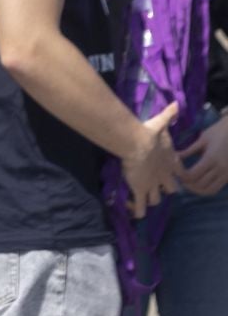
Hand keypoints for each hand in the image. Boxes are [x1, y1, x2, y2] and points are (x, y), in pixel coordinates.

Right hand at [123, 101, 184, 218]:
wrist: (137, 143)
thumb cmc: (149, 133)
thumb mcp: (161, 123)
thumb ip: (169, 115)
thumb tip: (176, 103)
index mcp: (171, 162)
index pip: (180, 174)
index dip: (177, 176)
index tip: (172, 176)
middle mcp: (164, 176)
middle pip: (171, 190)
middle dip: (164, 189)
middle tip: (155, 187)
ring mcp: (153, 185)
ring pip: (156, 200)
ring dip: (150, 200)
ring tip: (141, 200)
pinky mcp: (141, 190)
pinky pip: (141, 206)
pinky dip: (138, 211)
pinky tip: (134, 212)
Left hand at [177, 116, 227, 196]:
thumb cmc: (220, 131)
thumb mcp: (203, 138)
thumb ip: (189, 150)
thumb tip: (173, 157)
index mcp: (211, 158)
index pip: (192, 175)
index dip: (181, 175)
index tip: (174, 170)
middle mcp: (220, 168)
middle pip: (199, 185)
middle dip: (186, 184)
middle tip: (179, 178)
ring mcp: (227, 174)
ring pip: (208, 190)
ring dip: (196, 189)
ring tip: (188, 182)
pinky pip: (216, 188)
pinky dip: (206, 189)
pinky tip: (199, 182)